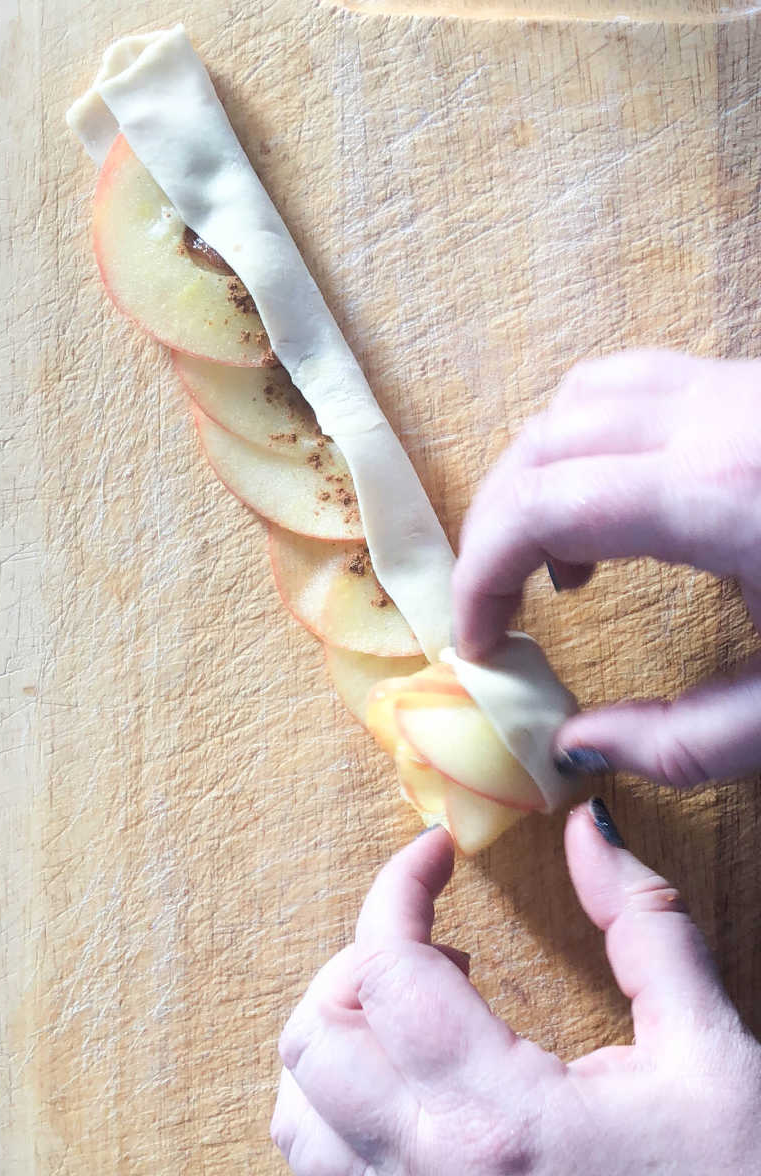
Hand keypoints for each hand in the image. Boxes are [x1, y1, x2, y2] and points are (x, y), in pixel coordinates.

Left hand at [272, 820, 760, 1175]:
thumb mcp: (709, 1046)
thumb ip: (643, 922)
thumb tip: (590, 828)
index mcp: (499, 1114)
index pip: (386, 968)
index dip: (399, 887)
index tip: (437, 854)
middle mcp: (435, 1175)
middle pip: (314, 1039)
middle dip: (358, 962)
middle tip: (437, 945)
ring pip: (297, 1123)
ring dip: (334, 1045)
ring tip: (416, 1020)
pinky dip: (332, 1133)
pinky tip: (395, 1101)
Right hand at [452, 350, 760, 785]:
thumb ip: (684, 740)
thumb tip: (579, 749)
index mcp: (722, 495)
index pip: (543, 505)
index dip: (483, 575)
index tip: (479, 644)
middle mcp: (720, 418)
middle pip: (545, 440)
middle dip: (500, 526)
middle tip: (502, 612)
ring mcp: (743, 387)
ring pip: (583, 397)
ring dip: (544, 477)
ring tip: (560, 567)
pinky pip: (637, 388)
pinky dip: (594, 445)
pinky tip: (625, 513)